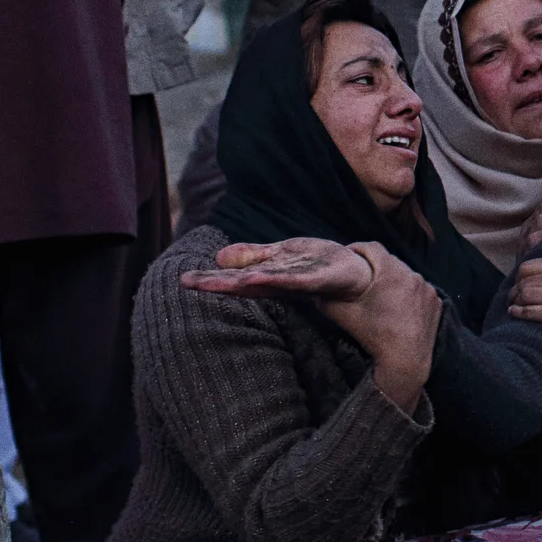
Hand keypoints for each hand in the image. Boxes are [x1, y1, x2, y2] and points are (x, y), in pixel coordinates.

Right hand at [181, 237, 376, 300]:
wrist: (359, 274)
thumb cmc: (318, 267)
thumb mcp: (282, 257)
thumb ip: (253, 258)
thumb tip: (219, 258)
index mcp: (270, 277)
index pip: (236, 278)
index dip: (211, 279)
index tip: (182, 280)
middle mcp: (281, 281)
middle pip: (245, 282)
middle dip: (217, 283)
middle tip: (187, 283)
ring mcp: (300, 279)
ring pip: (267, 281)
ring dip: (242, 283)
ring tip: (217, 282)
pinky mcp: (319, 277)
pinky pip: (295, 278)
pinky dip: (277, 278)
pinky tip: (257, 278)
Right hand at [318, 244, 440, 414]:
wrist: (405, 361)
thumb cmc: (375, 335)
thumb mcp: (346, 316)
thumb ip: (327, 301)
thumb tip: (314, 294)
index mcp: (391, 272)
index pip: (371, 248)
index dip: (357, 250)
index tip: (349, 256)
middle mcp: (412, 275)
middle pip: (390, 262)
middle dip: (376, 266)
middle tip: (362, 276)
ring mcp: (427, 289)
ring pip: (406, 276)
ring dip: (394, 280)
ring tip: (381, 293)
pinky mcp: (436, 303)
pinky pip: (420, 291)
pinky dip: (410, 293)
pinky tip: (400, 306)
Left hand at [507, 241, 541, 373]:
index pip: (528, 267)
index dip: (519, 276)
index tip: (519, 283)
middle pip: (524, 282)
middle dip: (515, 290)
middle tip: (513, 296)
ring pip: (525, 295)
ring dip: (515, 301)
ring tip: (514, 304)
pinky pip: (530, 311)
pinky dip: (518, 312)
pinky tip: (514, 313)